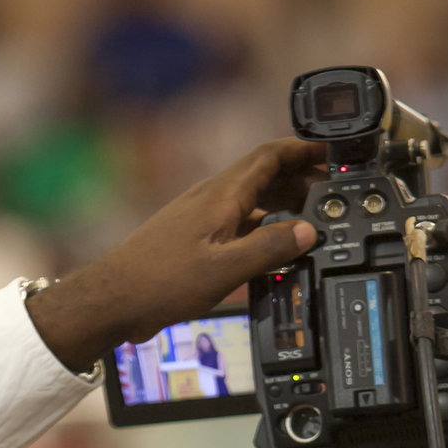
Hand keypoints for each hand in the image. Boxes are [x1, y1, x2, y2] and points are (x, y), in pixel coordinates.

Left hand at [26, 138, 325, 370]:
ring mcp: (202, 217)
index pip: (270, 156)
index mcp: (221, 195)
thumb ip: (268, 248)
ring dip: (283, 204)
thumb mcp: (224, 269)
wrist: (115, 298)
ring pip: (252, 200)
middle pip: (265, 175)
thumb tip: (306, 232)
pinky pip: (238, 223)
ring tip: (311, 220)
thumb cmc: (160, 281)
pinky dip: (262, 228)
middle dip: (301, 178)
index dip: (304, 149)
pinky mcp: (195, 238)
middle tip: (332, 192)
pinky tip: (272, 247)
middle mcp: (212, 199)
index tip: (332, 152)